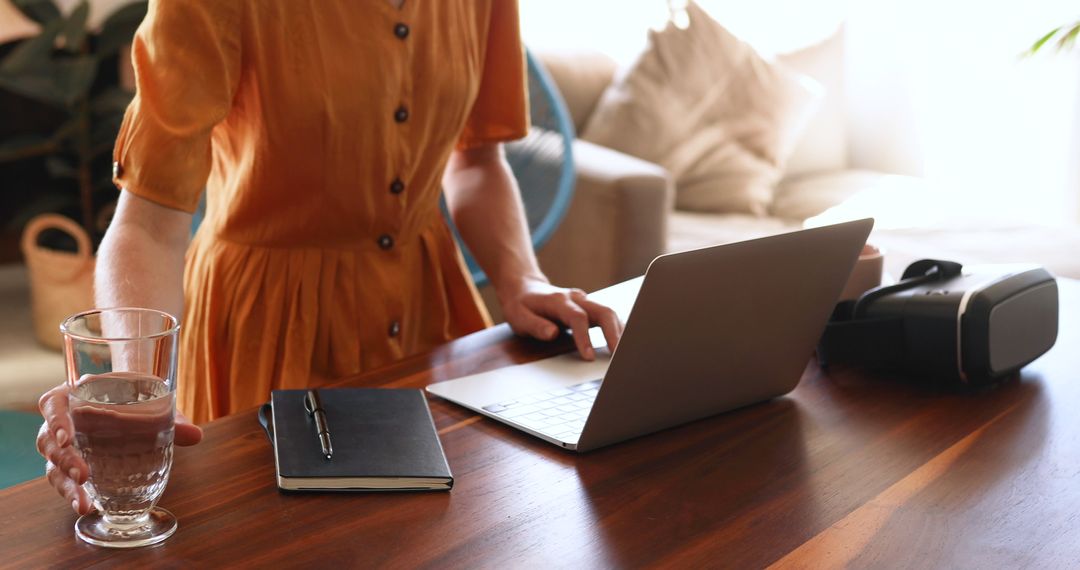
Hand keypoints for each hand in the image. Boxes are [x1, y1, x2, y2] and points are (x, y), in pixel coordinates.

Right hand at [37, 383, 203, 514]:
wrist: (132, 398)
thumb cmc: (137, 395)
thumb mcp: (153, 399)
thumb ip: (171, 417)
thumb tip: (196, 435)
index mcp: (75, 394)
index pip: (53, 403)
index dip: (56, 420)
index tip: (68, 438)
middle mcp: (62, 419)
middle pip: (48, 440)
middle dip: (65, 460)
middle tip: (84, 475)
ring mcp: (63, 444)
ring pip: (52, 464)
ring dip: (65, 484)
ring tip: (83, 503)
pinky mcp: (68, 465)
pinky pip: (61, 480)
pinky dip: (72, 494)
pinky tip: (86, 507)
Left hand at [498, 277, 623, 359]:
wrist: (524, 288)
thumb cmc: (521, 305)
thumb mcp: (518, 317)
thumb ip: (535, 325)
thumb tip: (552, 333)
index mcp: (558, 301)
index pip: (578, 318)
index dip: (585, 337)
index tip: (589, 357)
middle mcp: (576, 299)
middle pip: (603, 311)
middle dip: (614, 333)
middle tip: (618, 356)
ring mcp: (585, 302)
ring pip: (609, 313)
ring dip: (619, 332)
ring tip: (625, 355)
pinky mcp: (589, 308)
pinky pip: (608, 317)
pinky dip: (617, 330)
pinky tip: (623, 345)